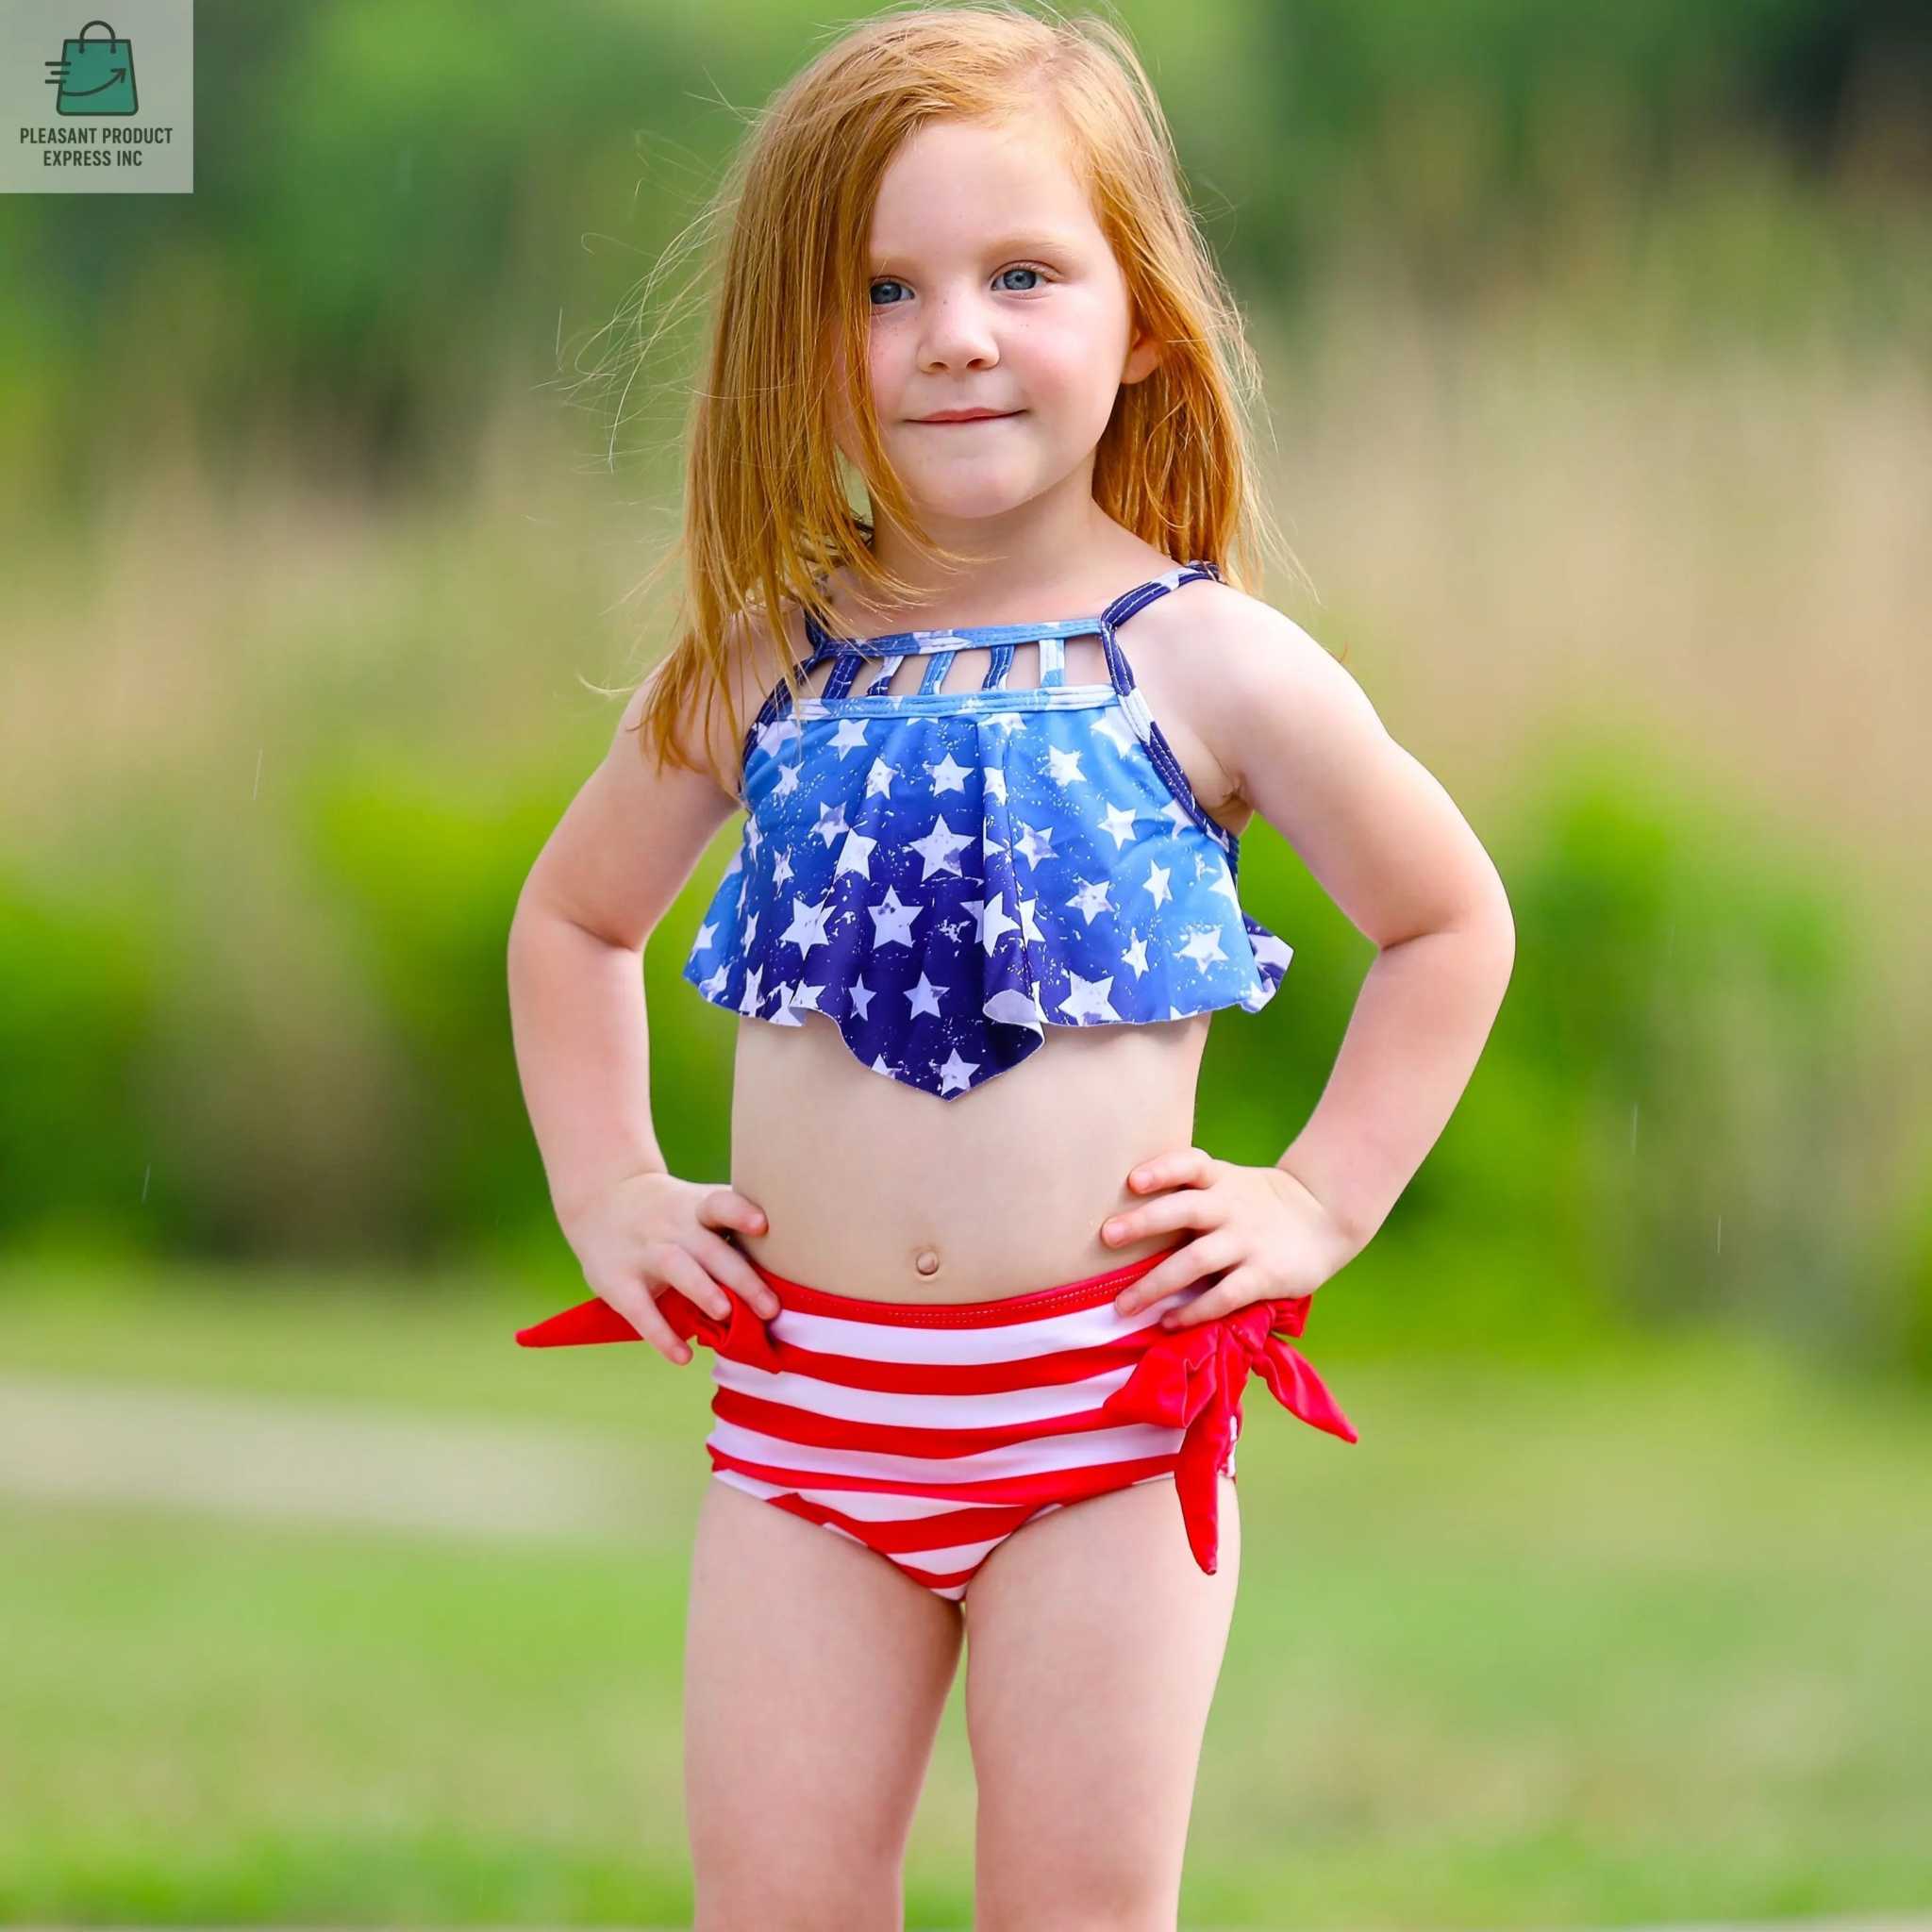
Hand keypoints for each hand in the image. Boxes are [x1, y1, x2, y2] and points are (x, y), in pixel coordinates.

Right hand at [557, 1170, 780, 1364]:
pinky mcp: (618, 1280)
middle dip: (741, 1278)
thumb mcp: (697, 1207)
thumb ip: (732, 1231)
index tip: (763, 1225)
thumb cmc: (673, 1213)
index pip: (720, 1204)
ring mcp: (645, 1251)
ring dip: (702, 1290)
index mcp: (698, 1209)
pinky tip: (683, 1357)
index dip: (740, 1212)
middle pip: (710, 1249)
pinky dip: (661, 1335)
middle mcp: (673, 1226)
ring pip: (676, 1267)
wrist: (602, 1198)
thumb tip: (794, 1270)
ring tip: (726, 1314)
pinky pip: (640, 1310)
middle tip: (771, 1308)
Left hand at [1099, 1147, 1359, 1327]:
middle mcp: (1230, 1207)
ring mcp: (1247, 1241)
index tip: (1133, 1181)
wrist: (1326, 1215)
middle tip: (1108, 1236)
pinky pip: (1224, 1296)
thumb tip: (1130, 1216)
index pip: (1190, 1165)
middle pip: (1182, 1210)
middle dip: (1143, 1223)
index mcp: (1220, 1180)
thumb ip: (1194, 1194)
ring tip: (1123, 1305)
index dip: (1162, 1170)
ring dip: (1155, 1284)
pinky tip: (1169, 1323)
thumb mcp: (1231, 1183)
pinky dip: (1194, 1311)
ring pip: (1195, 1261)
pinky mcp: (1264, 1274)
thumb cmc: (1260, 1203)